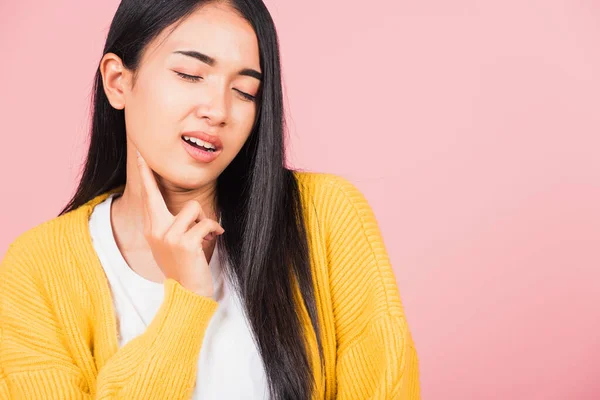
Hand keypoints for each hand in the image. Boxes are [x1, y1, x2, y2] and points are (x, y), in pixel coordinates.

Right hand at [136, 151, 223, 296]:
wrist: (188, 293)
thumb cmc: (183, 267)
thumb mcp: (170, 246)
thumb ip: (171, 226)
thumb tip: (187, 210)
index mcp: (152, 230)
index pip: (148, 199)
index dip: (145, 177)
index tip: (142, 158)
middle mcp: (155, 231)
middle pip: (154, 195)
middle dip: (148, 174)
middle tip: (143, 155)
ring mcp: (168, 237)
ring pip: (193, 208)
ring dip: (203, 220)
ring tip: (204, 234)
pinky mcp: (185, 243)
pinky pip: (205, 222)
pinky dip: (214, 229)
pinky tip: (214, 238)